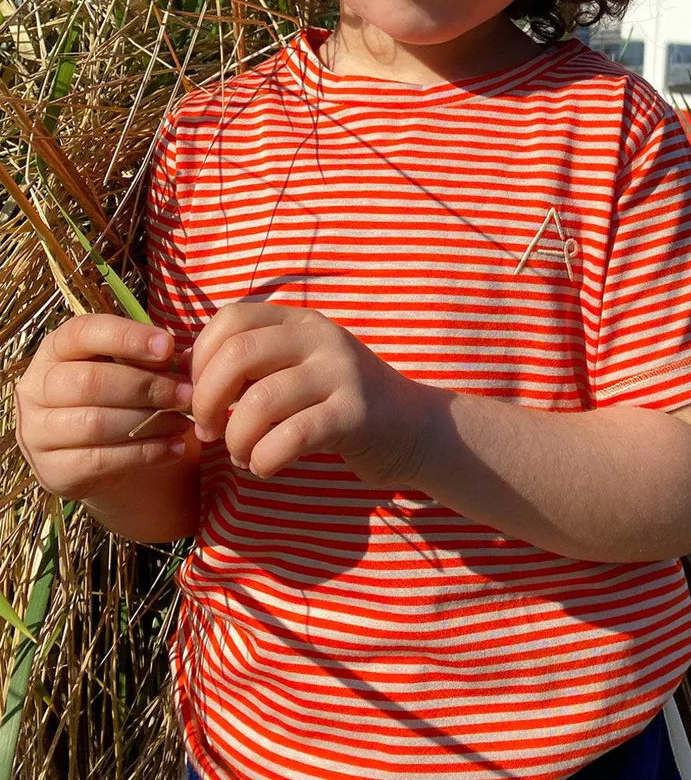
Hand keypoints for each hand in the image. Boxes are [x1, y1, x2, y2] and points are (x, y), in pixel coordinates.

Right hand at [14, 314, 193, 498]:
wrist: (104, 458)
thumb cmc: (119, 397)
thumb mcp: (129, 368)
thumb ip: (146, 358)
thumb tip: (175, 355)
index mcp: (54, 350)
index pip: (82, 333)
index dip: (126, 337)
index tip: (168, 347)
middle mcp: (35, 389)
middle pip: (90, 381)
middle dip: (146, 386)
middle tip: (185, 393)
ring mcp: (37, 433)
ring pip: (95, 423)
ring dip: (149, 421)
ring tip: (184, 421)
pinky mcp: (52, 471)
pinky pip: (102, 460)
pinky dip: (145, 452)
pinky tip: (174, 447)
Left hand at [189, 301, 427, 483]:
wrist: (412, 427)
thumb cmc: (336, 403)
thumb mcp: (297, 369)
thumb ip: (252, 366)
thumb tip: (182, 381)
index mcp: (299, 319)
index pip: (229, 319)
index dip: (200, 360)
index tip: (199, 396)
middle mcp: (319, 336)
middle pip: (237, 355)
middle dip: (206, 400)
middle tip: (208, 430)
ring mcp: (340, 372)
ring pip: (259, 402)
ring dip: (236, 439)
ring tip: (242, 454)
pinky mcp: (354, 414)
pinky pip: (290, 437)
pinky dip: (263, 459)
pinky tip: (265, 466)